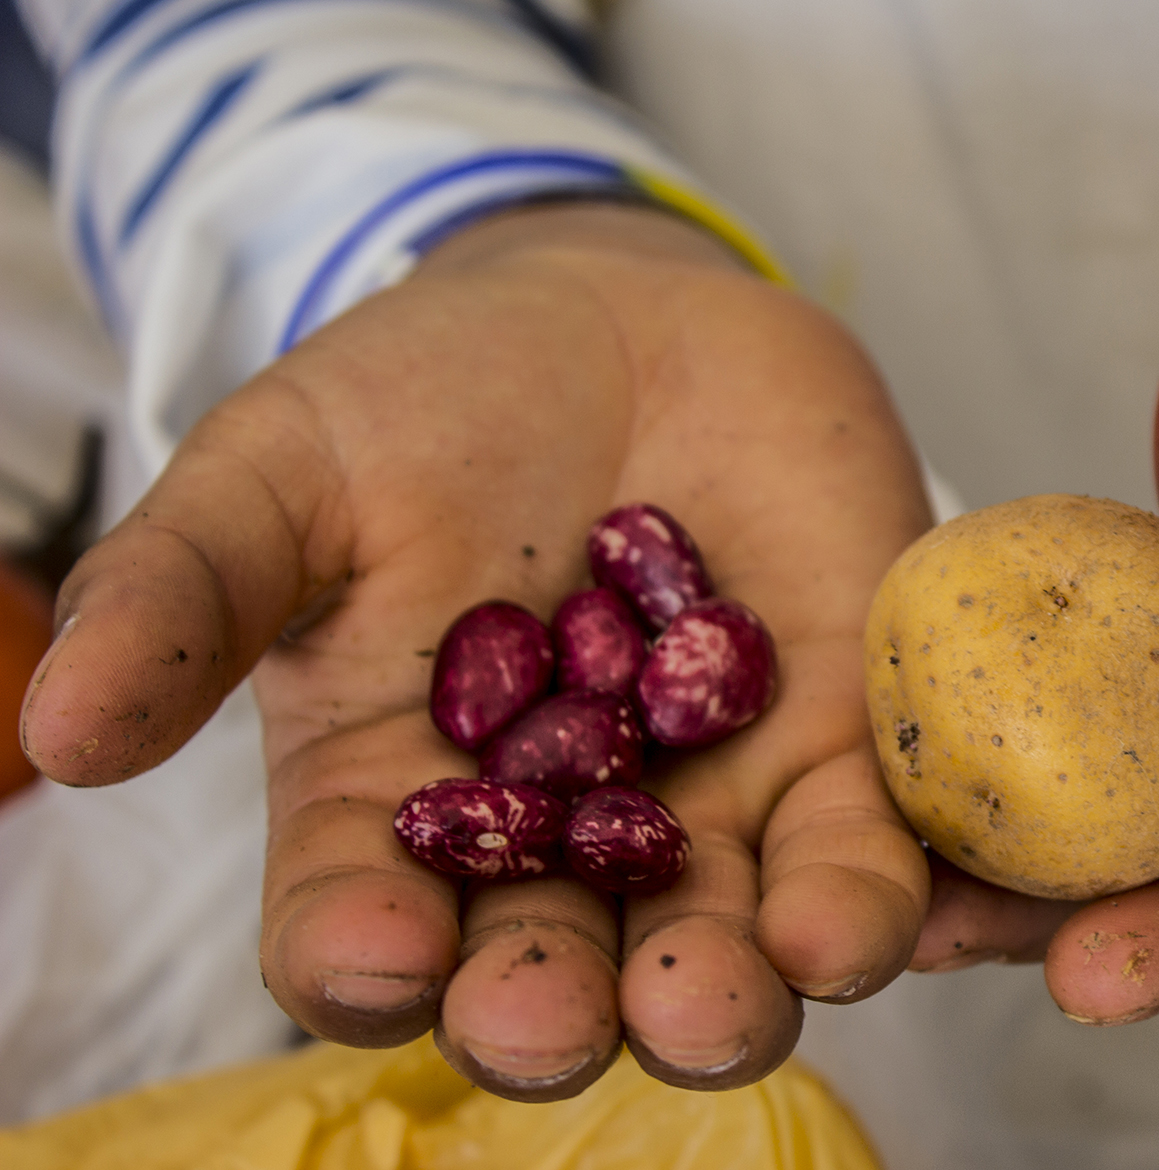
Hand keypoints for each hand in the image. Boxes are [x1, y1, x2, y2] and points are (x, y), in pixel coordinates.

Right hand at [18, 203, 933, 1097]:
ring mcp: (710, 811)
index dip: (362, 961)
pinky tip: (870, 919)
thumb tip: (56, 728)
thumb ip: (189, 592)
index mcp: (398, 812)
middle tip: (556, 1015)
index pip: (365, 934)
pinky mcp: (839, 753)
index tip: (373, 956)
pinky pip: (868, 852)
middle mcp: (558, 848)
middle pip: (554, 977)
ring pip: (724, 946)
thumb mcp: (284, 475)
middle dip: (556, 1010)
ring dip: (733, 992)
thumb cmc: (427, 407)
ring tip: (735, 990)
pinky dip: (876, 899)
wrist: (625, 321)